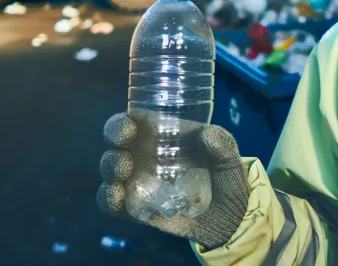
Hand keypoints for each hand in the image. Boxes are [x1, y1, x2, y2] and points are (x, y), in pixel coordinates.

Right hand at [97, 111, 250, 249]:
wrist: (230, 216)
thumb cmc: (227, 176)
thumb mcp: (229, 157)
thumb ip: (221, 144)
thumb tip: (205, 133)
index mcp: (162, 136)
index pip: (133, 122)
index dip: (123, 122)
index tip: (130, 128)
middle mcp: (144, 155)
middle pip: (115, 142)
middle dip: (114, 141)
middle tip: (126, 150)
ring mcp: (138, 181)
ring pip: (110, 169)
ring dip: (111, 168)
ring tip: (124, 173)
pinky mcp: (135, 208)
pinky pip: (112, 203)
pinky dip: (108, 199)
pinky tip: (117, 196)